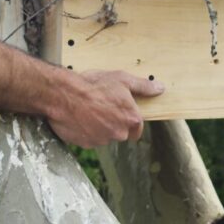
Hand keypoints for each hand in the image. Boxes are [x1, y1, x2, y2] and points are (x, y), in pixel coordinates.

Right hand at [47, 70, 163, 148]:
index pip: (137, 128)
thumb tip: (159, 88)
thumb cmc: (92, 85)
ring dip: (99, 127)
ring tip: (88, 110)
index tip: (121, 113)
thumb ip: (143, 86)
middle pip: (121, 133)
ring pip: (104, 136)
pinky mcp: (86, 144)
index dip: (129, 120)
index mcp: (130, 118)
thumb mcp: (122, 79)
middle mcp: (119, 133)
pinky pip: (90, 139)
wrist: (63, 95)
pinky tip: (80, 118)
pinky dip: (86, 131)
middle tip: (102, 107)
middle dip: (114, 123)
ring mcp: (102, 140)